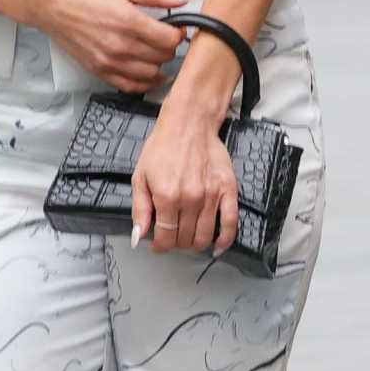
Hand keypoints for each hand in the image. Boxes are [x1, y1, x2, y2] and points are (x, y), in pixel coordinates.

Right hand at [34, 0, 188, 92]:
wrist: (52, 4)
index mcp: (129, 22)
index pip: (169, 40)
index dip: (179, 34)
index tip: (177, 29)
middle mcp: (121, 46)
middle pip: (162, 57)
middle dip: (170, 48)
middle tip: (166, 38)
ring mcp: (109, 62)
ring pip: (150, 74)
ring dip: (159, 65)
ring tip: (157, 54)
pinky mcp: (99, 71)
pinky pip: (130, 86)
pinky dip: (144, 84)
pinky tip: (150, 75)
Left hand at [132, 97, 238, 257]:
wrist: (189, 124)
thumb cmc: (163, 147)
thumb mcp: (140, 177)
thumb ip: (139, 209)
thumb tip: (138, 236)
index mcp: (167, 196)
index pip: (165, 237)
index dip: (160, 246)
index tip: (158, 245)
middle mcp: (190, 199)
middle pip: (185, 239)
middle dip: (176, 243)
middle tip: (172, 237)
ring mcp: (211, 196)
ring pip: (205, 236)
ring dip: (195, 244)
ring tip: (189, 239)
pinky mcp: (228, 190)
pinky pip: (230, 223)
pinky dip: (224, 240)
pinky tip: (216, 245)